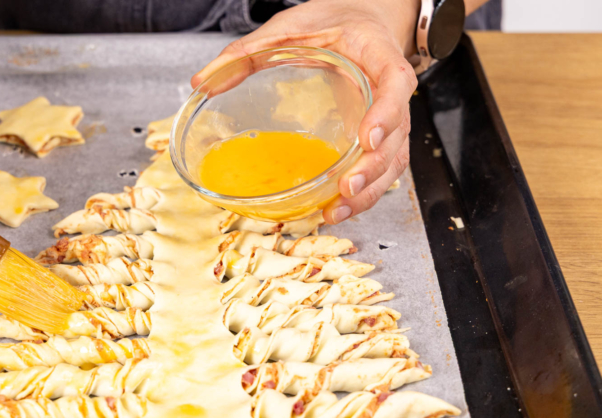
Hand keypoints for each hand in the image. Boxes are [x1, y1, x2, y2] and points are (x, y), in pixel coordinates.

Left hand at [193, 0, 418, 223]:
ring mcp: (390, 117)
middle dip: (374, 168)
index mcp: (378, 54)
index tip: (368, 138)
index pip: (396, 84)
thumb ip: (249, 50)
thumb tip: (203, 80)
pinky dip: (364, 193)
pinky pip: (381, 169)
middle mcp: (390, 90)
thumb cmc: (334, 22)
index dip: (387, 113)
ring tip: (336, 211)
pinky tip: (336, 209)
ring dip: (369, 191)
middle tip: (346, 188)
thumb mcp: (291, 26)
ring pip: (393, 160)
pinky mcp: (380, 137)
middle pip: (399, 135)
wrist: (361, 20)